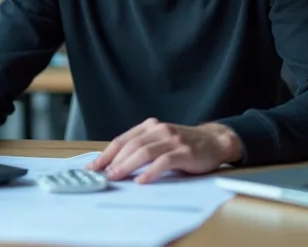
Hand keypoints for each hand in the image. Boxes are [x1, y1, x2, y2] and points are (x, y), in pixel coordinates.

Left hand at [86, 118, 241, 183]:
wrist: (214, 141)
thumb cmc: (183, 145)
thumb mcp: (160, 141)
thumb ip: (142, 148)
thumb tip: (114, 166)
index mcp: (150, 126)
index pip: (122, 140)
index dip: (106, 154)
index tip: (92, 168)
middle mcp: (159, 129)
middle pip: (130, 146)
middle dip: (114, 161)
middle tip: (103, 175)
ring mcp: (172, 139)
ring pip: (144, 152)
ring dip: (127, 165)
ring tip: (116, 177)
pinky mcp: (184, 151)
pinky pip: (163, 161)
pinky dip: (150, 172)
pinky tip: (141, 180)